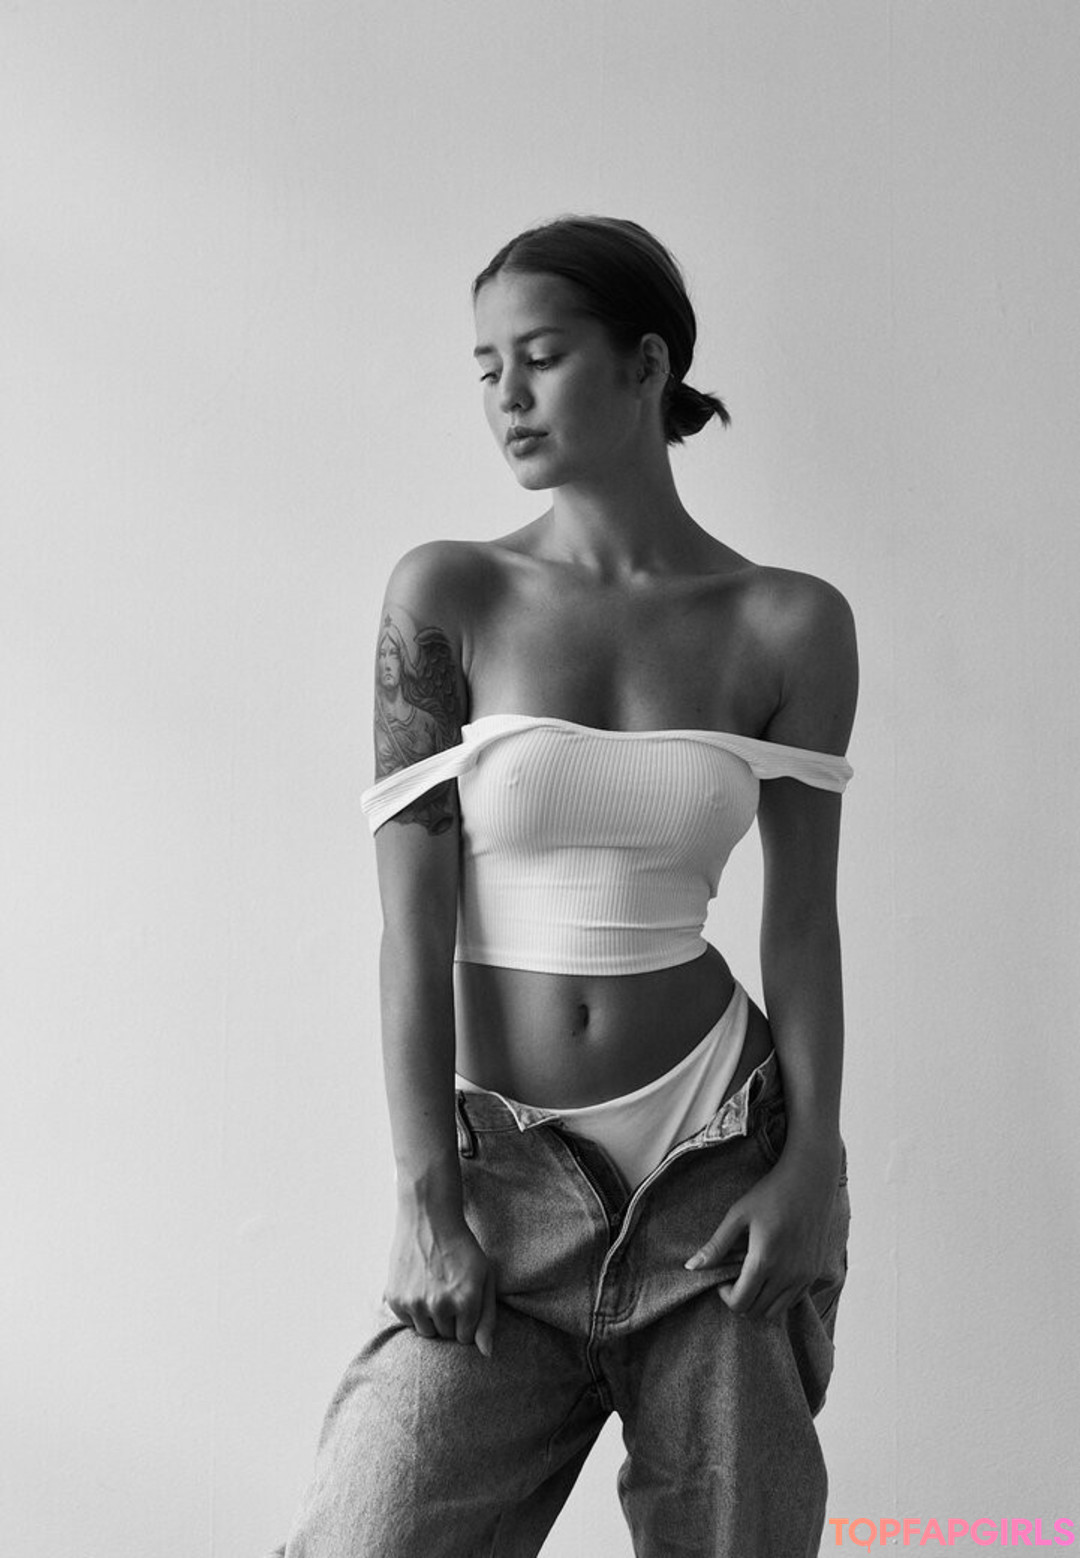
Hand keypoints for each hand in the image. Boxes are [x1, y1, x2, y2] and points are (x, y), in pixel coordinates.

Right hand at [385, 1204, 496, 1356]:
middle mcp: (440, 1305)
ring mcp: (416, 1303)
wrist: (428, 1219)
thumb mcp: (484, 1276)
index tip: (463, 1300)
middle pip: (445, 1335)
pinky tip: (418, 1286)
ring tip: (433, 1289)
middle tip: (447, 1290)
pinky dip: (413, 1310)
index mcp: (467, 1301)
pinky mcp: (396, 1299)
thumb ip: (488, 1317)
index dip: (465, 1320)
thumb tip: (486, 1353)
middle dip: (449, 1319)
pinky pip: (407, 1322)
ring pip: (426, 1332)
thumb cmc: (462, 1248)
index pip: (465, 1338)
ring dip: (430, 1317)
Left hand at [685, 1143, 839, 1320]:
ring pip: (776, 1311)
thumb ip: (716, 1245)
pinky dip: (779, 1297)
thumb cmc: (770, 1194)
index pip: (740, 1303)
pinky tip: (772, 1273)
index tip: (723, 1278)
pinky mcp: (815, 1271)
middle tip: (735, 1277)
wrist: (810, 1180)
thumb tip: (690, 1267)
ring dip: (760, 1301)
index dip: (725, 1295)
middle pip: (756, 1311)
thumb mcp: (738, 1215)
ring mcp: (804, 1275)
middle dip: (741, 1299)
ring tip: (753, 1276)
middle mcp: (787, 1274)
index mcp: (764, 1261)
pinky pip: (794, 1300)